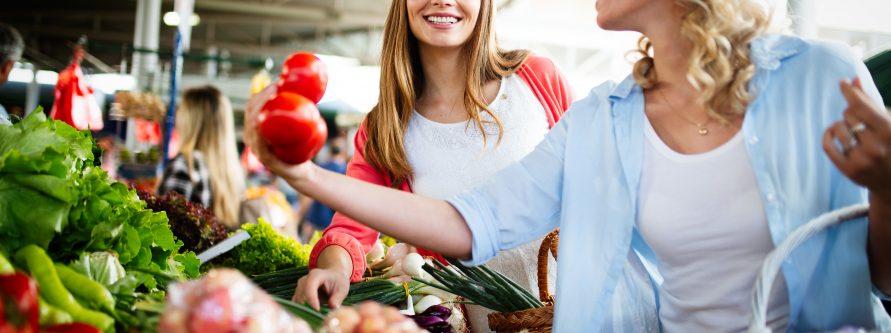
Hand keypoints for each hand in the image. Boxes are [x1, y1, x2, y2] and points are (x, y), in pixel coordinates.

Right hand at [243, 84, 314, 183]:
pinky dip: (259, 134)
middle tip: (278, 87)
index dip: (261, 92)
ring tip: (272, 98)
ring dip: (260, 110)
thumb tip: (303, 87)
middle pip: (251, 112)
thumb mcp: (292, 126)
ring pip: (253, 126)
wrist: (301, 171)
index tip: (277, 82)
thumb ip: (291, 111)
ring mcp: (257, 149)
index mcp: (255, 128)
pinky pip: (260, 145)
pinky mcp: (267, 160)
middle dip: (262, 97)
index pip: (252, 105)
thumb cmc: (297, 146)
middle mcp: (252, 138)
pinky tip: (260, 123)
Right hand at [292, 267, 350, 310]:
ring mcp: (299, 288)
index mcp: (315, 275)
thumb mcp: (342, 288)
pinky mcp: (297, 295)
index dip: (312, 300)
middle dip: (309, 308)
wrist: (333, 277)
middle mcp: (304, 280)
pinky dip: (303, 311)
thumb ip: (337, 298)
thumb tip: (333, 307)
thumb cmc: (338, 282)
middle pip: (301, 296)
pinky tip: (313, 314)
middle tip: (319, 316)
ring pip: (298, 302)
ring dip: (306, 310)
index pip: (309, 288)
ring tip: (318, 315)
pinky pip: (297, 305)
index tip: (318, 310)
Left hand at [823, 77, 890, 199]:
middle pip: (849, 115)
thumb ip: (871, 103)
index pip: (863, 107)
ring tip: (851, 131)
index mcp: (889, 132)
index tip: (843, 83)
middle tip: (860, 122)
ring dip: (840, 125)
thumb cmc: (890, 145)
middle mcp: (875, 147)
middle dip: (851, 114)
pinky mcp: (848, 170)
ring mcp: (861, 160)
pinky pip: (827, 145)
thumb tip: (855, 80)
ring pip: (837, 128)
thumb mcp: (887, 123)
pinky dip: (828, 135)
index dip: (851, 93)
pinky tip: (832, 133)